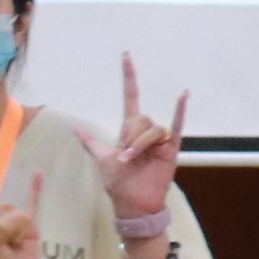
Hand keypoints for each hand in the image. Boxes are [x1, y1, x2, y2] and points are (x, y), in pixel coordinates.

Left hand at [76, 53, 188, 226]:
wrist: (132, 203)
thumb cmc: (118, 183)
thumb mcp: (101, 159)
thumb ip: (91, 142)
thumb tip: (75, 127)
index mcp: (129, 131)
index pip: (131, 98)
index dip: (129, 78)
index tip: (126, 56)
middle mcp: (145, 131)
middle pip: (141, 118)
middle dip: (131, 136)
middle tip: (125, 156)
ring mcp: (160, 140)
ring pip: (153, 127)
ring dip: (141, 143)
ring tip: (133, 159)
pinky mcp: (171, 149)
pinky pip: (176, 127)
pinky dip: (180, 112)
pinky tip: (183, 95)